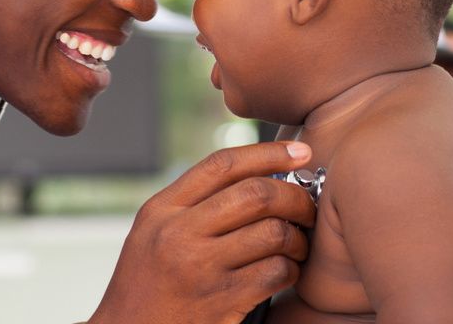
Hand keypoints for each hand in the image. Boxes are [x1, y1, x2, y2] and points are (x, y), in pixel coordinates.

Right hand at [88, 142, 315, 323]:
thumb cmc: (146, 283)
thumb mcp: (152, 232)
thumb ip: (191, 204)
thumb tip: (252, 175)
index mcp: (161, 209)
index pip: (221, 165)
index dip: (268, 153)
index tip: (300, 152)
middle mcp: (179, 233)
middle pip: (254, 194)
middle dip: (294, 195)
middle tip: (307, 205)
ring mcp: (201, 267)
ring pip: (272, 232)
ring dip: (298, 237)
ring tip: (298, 243)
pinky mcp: (223, 301)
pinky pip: (276, 272)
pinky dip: (291, 269)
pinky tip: (287, 271)